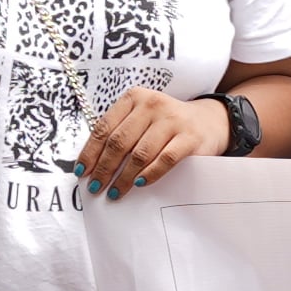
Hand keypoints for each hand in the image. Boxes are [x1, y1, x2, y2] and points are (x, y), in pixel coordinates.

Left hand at [74, 81, 229, 196]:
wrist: (208, 121)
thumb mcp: (142, 118)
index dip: (90, 152)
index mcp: (134, 98)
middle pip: (119, 142)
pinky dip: (149, 175)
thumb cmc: (166, 124)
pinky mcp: (189, 137)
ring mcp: (172, 120)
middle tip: (96, 187)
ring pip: (140, 154)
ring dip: (123, 177)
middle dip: (104, 168)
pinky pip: (165, 160)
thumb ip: (120, 133)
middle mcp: (152, 105)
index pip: (104, 127)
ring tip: (115, 192)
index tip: (82, 172)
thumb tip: (92, 164)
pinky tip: (139, 185)